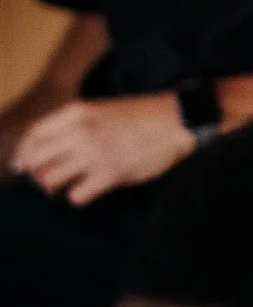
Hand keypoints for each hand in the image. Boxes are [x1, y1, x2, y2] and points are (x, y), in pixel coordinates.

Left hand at [11, 95, 192, 205]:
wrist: (175, 122)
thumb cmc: (140, 116)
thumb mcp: (101, 109)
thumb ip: (75, 124)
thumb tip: (51, 148)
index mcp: (77, 112)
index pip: (33, 135)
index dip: (24, 153)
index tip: (23, 166)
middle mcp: (81, 132)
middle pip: (36, 160)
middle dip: (37, 174)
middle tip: (48, 181)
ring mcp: (94, 153)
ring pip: (50, 180)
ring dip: (55, 188)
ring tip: (69, 186)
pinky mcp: (109, 173)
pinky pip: (75, 195)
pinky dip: (78, 197)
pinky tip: (89, 190)